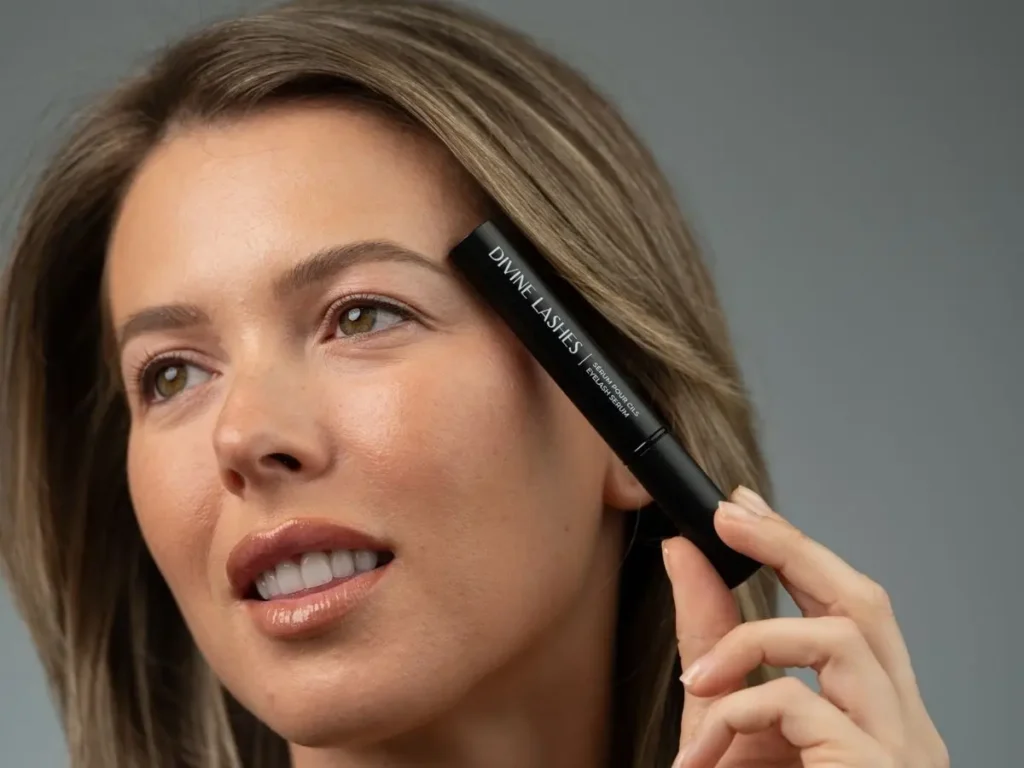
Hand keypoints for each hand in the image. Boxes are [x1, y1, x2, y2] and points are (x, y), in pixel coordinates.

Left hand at [664, 487, 948, 767]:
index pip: (852, 607)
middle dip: (794, 547)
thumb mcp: (727, 723)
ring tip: (697, 685)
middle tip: (730, 517)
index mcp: (875, 712)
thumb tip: (682, 553)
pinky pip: (804, 708)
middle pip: (866, 601)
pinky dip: (742, 711)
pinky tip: (705, 749)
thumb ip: (712, 640)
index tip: (747, 508)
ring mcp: (899, 753)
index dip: (802, 548)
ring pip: (845, 638)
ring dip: (753, 644)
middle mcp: (904, 727)